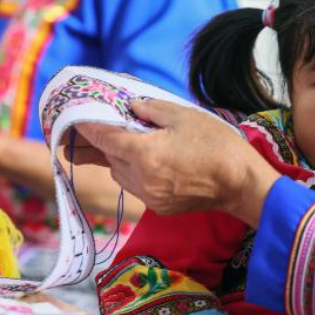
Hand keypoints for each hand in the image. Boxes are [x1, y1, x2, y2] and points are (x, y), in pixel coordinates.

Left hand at [77, 98, 279, 220]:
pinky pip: (135, 186)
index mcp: (144, 154)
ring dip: (116, 159)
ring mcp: (149, 196)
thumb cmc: (216, 145)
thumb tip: (131, 107)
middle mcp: (141, 179)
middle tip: (83, 133)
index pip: (104, 139)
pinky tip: (144, 160)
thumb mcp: (183, 116)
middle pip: (108, 159)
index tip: (73, 118)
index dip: (86, 127)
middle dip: (97, 144)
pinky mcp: (158, 207)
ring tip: (121, 143)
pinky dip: (134, 173)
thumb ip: (151, 109)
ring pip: (120, 174)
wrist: (241, 183)